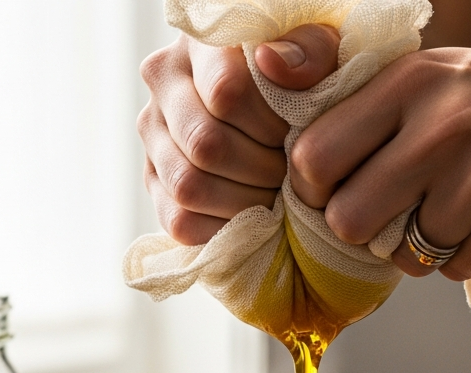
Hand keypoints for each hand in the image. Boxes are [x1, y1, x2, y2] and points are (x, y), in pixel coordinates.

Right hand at [138, 24, 340, 244]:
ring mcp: (153, 134)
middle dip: (263, 169)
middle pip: (206, 144)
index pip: (226, 93)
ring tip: (277, 195)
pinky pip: (179, 221)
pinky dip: (223, 229)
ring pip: (188, 186)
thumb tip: (272, 64)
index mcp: (200, 45)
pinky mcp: (153, 179)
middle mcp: (163, 84)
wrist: (279, 102)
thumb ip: (308, 50)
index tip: (297, 134)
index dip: (270, 126)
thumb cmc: (304, 75)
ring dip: (245, 202)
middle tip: (293, 174)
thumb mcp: (318, 50)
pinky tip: (254, 217)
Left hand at [290, 45, 470, 279]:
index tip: (334, 193)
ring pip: (406, 255)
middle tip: (387, 219)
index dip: (315, 190)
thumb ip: (374, 110)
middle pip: (348, 220)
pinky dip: (468, 257)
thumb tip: (304, 167)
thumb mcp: (439, 75)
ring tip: (458, 210)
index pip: (314, 157)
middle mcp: (440, 126)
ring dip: (424, 247)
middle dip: (362, 233)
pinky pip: (457, 269)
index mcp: (409, 83)